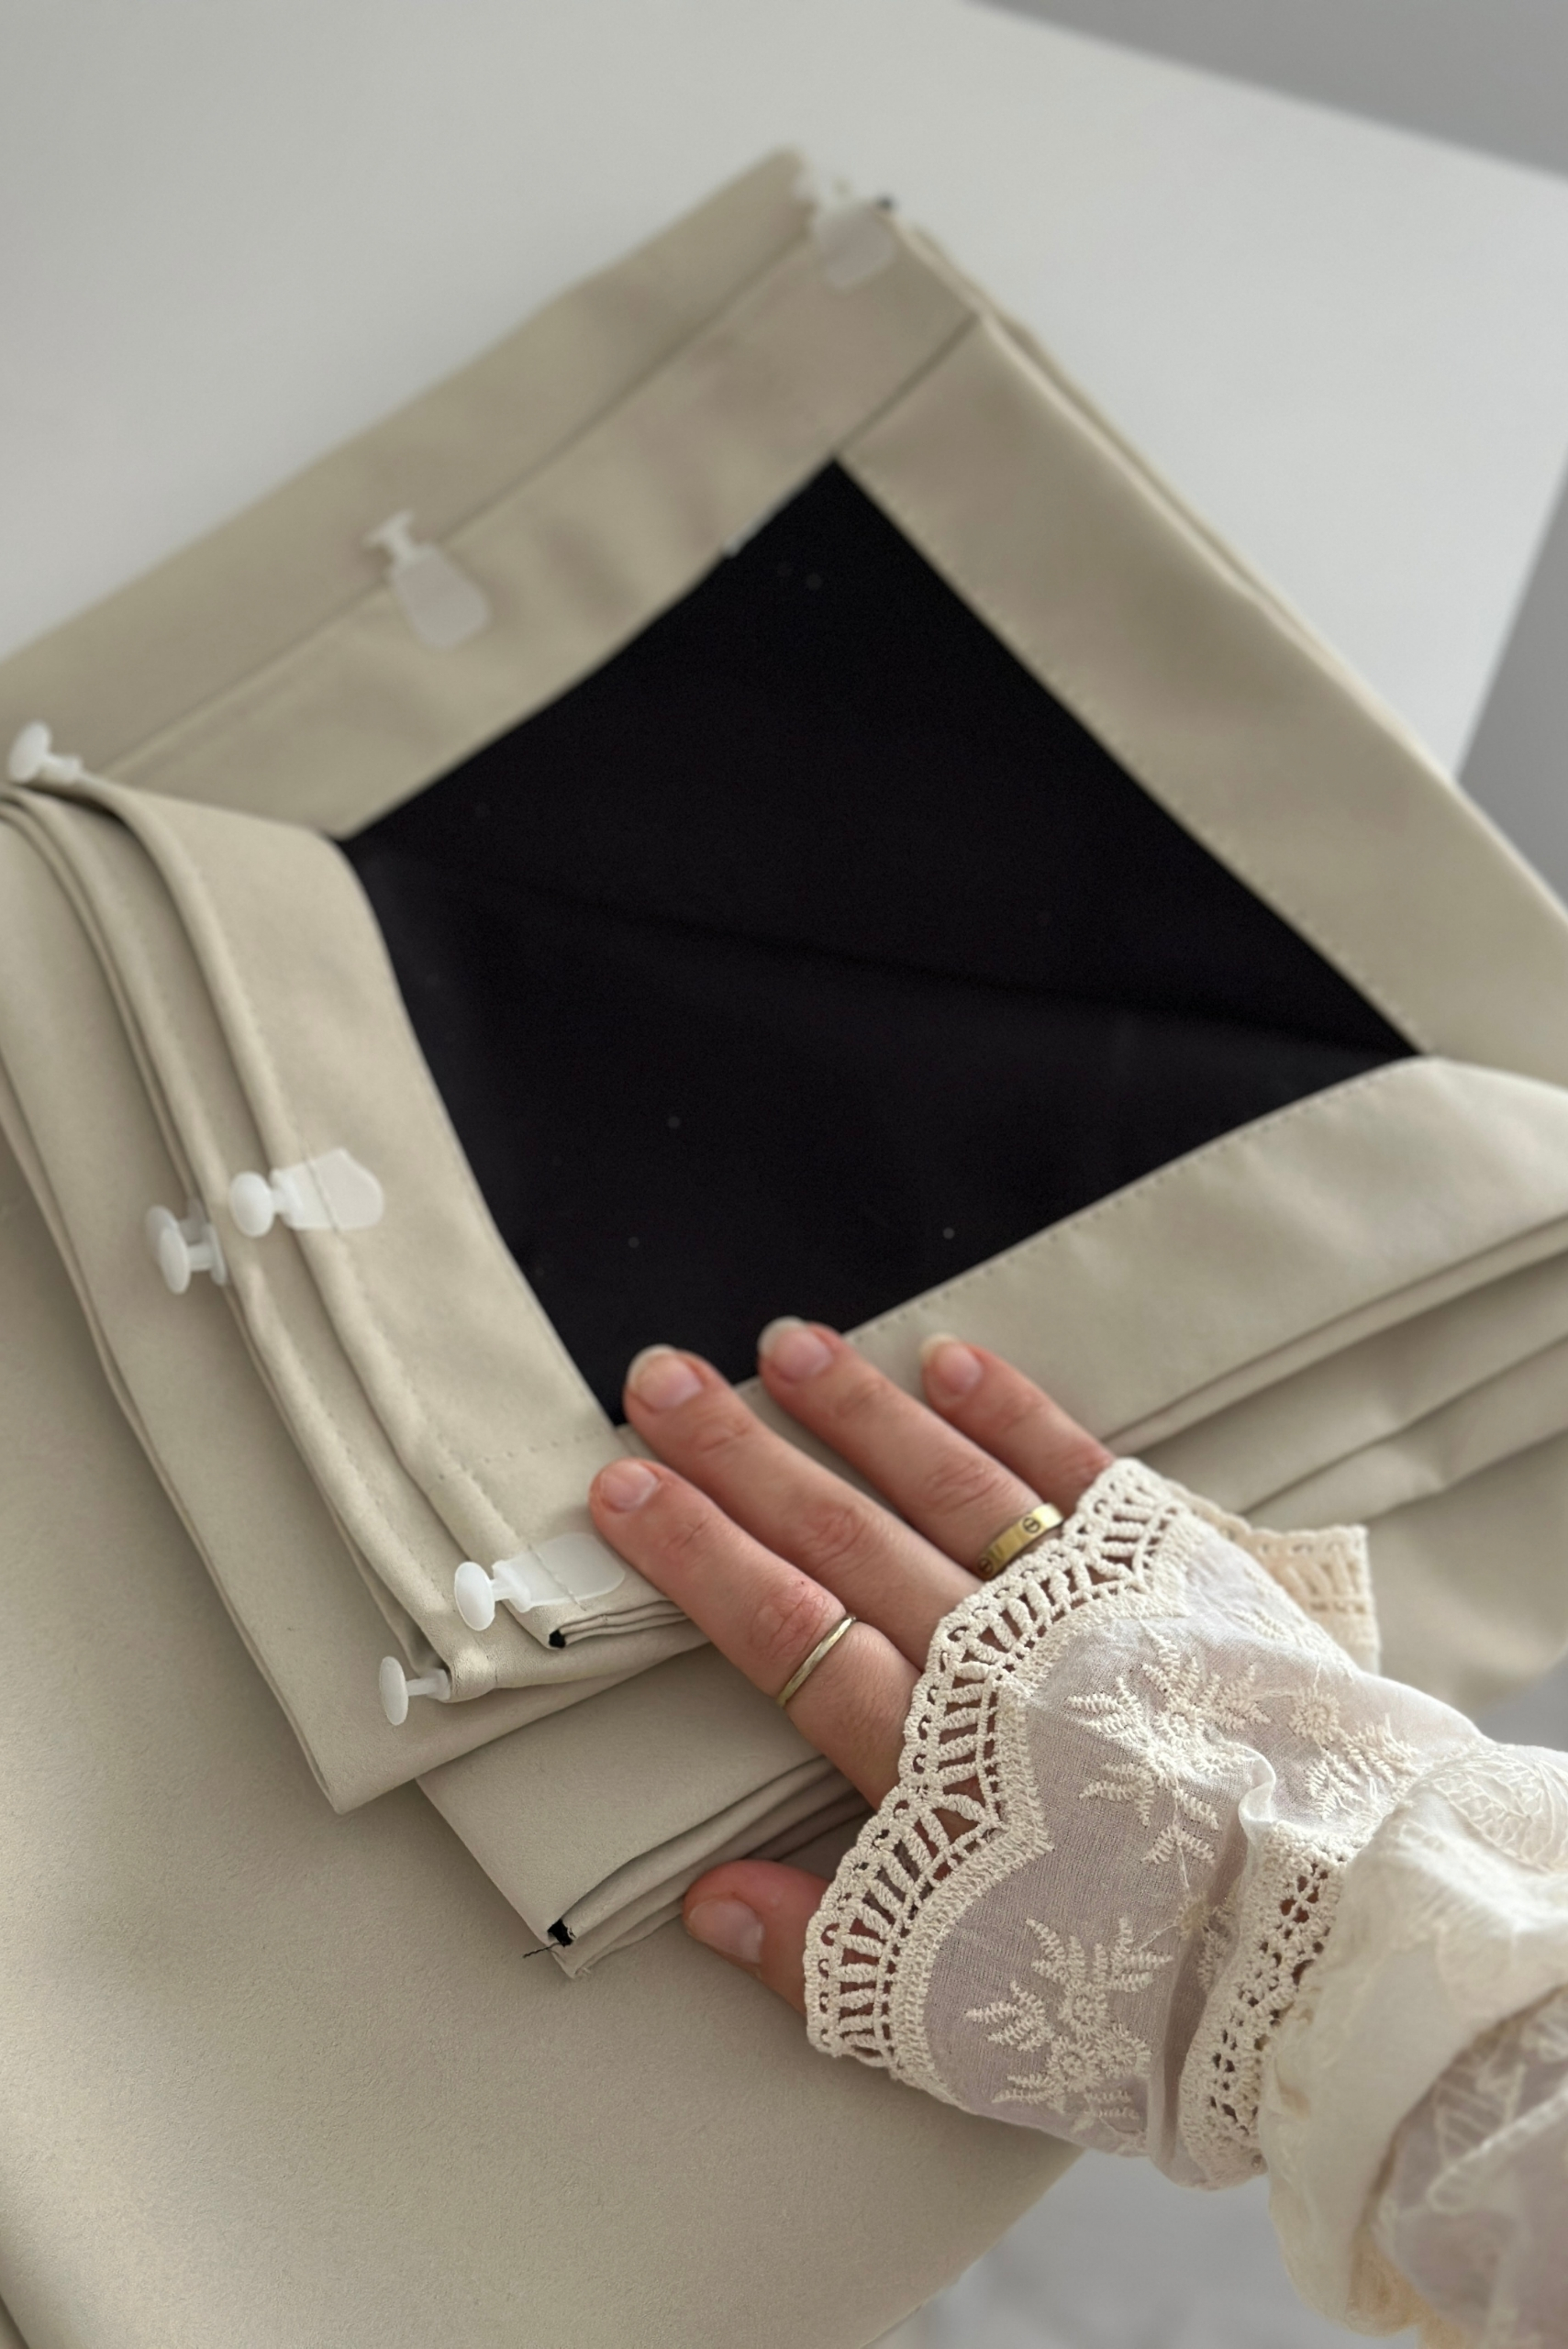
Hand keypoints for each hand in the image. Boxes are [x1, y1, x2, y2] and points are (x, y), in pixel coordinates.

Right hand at [587, 1323, 1110, 2011]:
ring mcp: (1079, 1604)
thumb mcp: (953, 2006)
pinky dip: (1009, 1411)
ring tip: (781, 1345)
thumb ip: (819, 1947)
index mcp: (923, 1761)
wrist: (1328, 1941)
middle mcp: (987, 1660)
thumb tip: (705, 1901)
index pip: (778, 1630)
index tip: (620, 1488)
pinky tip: (948, 1359)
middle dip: (737, 1453)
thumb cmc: (1137, 1992)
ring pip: (941, 1482)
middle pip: (836, 1534)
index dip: (691, 1555)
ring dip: (855, 1409)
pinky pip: (1073, 1472)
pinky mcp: (1171, 1570)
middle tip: (660, 1380)